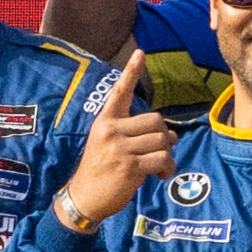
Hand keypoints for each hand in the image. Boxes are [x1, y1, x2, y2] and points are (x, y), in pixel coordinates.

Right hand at [54, 54, 182, 230]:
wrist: (84, 198)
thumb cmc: (99, 170)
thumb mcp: (106, 143)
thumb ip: (130, 133)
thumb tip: (168, 134)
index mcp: (105, 121)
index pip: (120, 92)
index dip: (131, 71)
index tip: (140, 53)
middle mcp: (111, 130)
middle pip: (156, 120)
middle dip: (165, 136)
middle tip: (161, 149)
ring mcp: (120, 148)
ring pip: (162, 140)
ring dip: (168, 154)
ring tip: (159, 165)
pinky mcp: (130, 166)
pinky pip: (163, 159)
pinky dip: (167, 168)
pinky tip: (159, 175)